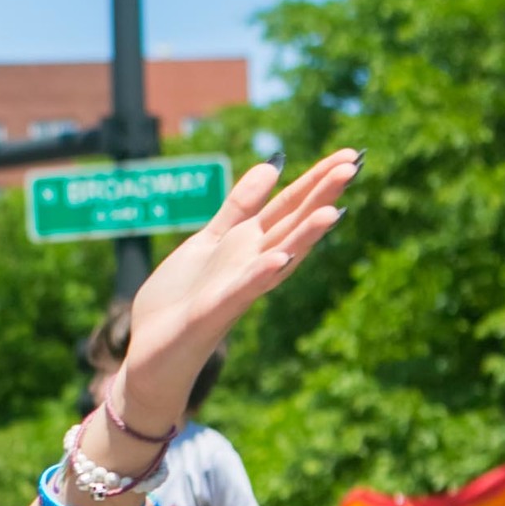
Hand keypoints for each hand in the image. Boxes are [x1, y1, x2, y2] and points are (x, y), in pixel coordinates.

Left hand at [97, 148, 361, 452]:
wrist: (150, 351)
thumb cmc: (180, 300)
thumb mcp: (209, 241)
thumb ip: (238, 208)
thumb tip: (272, 165)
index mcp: (247, 246)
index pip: (288, 207)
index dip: (315, 180)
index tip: (349, 154)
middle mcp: (250, 265)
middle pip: (291, 226)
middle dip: (320, 197)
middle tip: (354, 165)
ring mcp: (234, 289)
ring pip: (277, 257)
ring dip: (304, 236)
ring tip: (332, 211)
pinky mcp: (212, 313)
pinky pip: (240, 291)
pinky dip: (259, 274)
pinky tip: (278, 257)